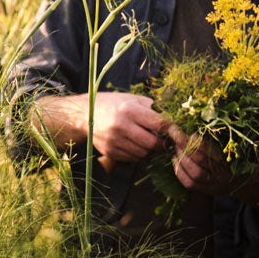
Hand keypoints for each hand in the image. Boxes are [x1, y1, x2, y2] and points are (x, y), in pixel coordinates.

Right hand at [32, 91, 166, 166]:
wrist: (85, 114)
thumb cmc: (113, 104)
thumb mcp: (132, 99)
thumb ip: (151, 108)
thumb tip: (171, 123)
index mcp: (130, 109)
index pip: (159, 124)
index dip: (170, 130)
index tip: (173, 131)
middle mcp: (121, 125)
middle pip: (152, 143)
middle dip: (160, 143)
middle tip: (160, 139)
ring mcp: (114, 140)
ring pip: (143, 153)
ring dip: (147, 149)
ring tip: (144, 140)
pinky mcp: (109, 151)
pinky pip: (131, 158)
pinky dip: (136, 153)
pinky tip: (132, 144)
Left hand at [164, 123, 258, 206]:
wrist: (247, 183)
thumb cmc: (244, 159)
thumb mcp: (240, 147)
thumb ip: (227, 136)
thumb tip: (207, 118)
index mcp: (232, 162)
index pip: (210, 151)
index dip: (196, 140)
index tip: (188, 130)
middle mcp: (223, 175)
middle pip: (199, 160)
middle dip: (183, 144)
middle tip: (173, 132)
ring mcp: (214, 185)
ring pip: (192, 173)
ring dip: (181, 156)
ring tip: (175, 145)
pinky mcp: (206, 190)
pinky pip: (188, 183)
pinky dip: (179, 170)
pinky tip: (175, 159)